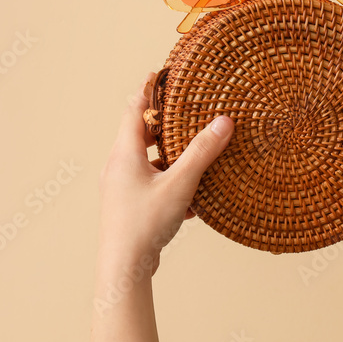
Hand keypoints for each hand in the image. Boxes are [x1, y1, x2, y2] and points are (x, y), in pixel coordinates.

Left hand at [96, 72, 233, 273]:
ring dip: (171, 156)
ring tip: (196, 155)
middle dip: (165, 123)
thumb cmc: (145, 223)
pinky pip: (151, 184)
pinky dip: (170, 183)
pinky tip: (192, 200)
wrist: (123, 268)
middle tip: (187, 111)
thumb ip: (202, 152)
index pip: (134, 107)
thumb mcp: (180, 184)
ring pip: (148, 161)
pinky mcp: (129, 206)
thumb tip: (224, 122)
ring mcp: (122, 187)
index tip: (163, 73)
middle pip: (140, 133)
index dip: (149, 89)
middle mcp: (118, 166)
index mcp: (125, 153)